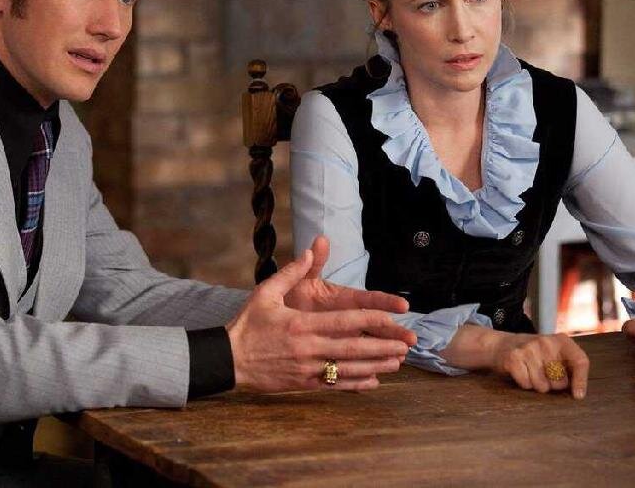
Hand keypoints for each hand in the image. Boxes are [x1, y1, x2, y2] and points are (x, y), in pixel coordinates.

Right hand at [226, 246, 415, 391]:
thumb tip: (311, 250)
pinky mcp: (302, 383)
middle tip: (406, 346)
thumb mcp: (265, 292)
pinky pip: (334, 385)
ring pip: (348, 369)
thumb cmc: (247, 323)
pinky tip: (373, 382)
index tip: (392, 317)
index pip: (345, 320)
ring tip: (397, 363)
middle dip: (382, 346)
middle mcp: (308, 347)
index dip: (371, 319)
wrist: (228, 358)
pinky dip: (355, 384)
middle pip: (353, 347)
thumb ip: (292, 272)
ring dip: (375, 366)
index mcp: (302, 323)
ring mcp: (306, 368)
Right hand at [492, 332, 589, 398]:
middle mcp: (546, 342)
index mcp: (561, 340)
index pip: (580, 361)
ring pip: (542, 386)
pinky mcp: (513, 358)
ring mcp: (528, 349)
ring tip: (532, 372)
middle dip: (554, 385)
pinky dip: (525, 384)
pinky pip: (526, 384)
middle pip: (560, 381)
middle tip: (545, 375)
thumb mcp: (555, 353)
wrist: (501, 344)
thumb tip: (579, 394)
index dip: (581, 381)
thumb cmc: (535, 353)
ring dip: (537, 385)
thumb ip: (570, 367)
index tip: (578, 396)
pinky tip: (522, 372)